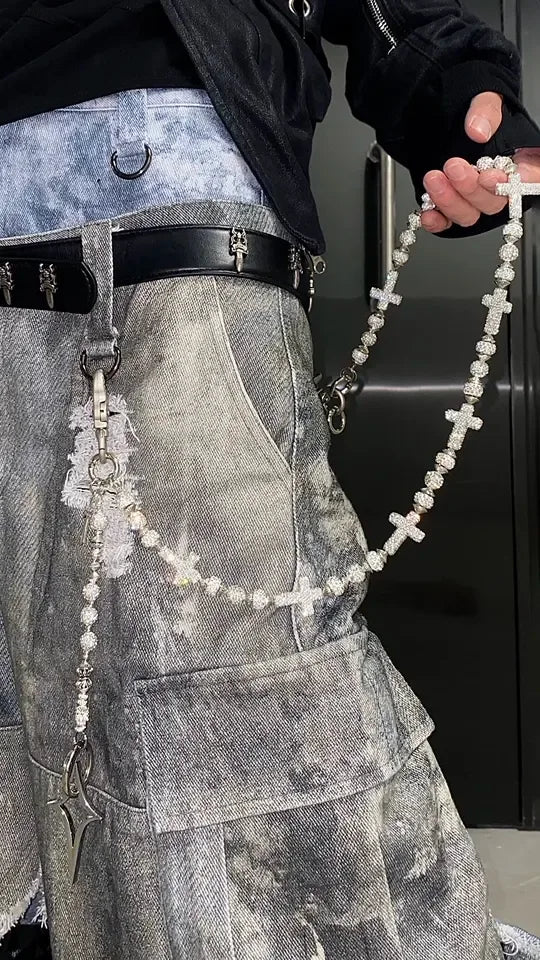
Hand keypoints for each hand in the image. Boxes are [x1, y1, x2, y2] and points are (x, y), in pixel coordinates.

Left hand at [420, 91, 539, 231]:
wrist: (445, 108)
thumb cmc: (476, 105)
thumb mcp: (486, 95)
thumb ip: (487, 110)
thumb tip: (478, 129)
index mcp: (521, 158)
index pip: (526, 180)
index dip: (510, 184)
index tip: (489, 175)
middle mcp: (499, 182)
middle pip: (495, 202)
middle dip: (472, 189)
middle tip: (454, 167)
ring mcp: (475, 196)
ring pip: (470, 214)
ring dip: (450, 202)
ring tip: (433, 179)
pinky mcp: (453, 203)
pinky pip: (447, 222)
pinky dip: (437, 221)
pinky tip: (427, 213)